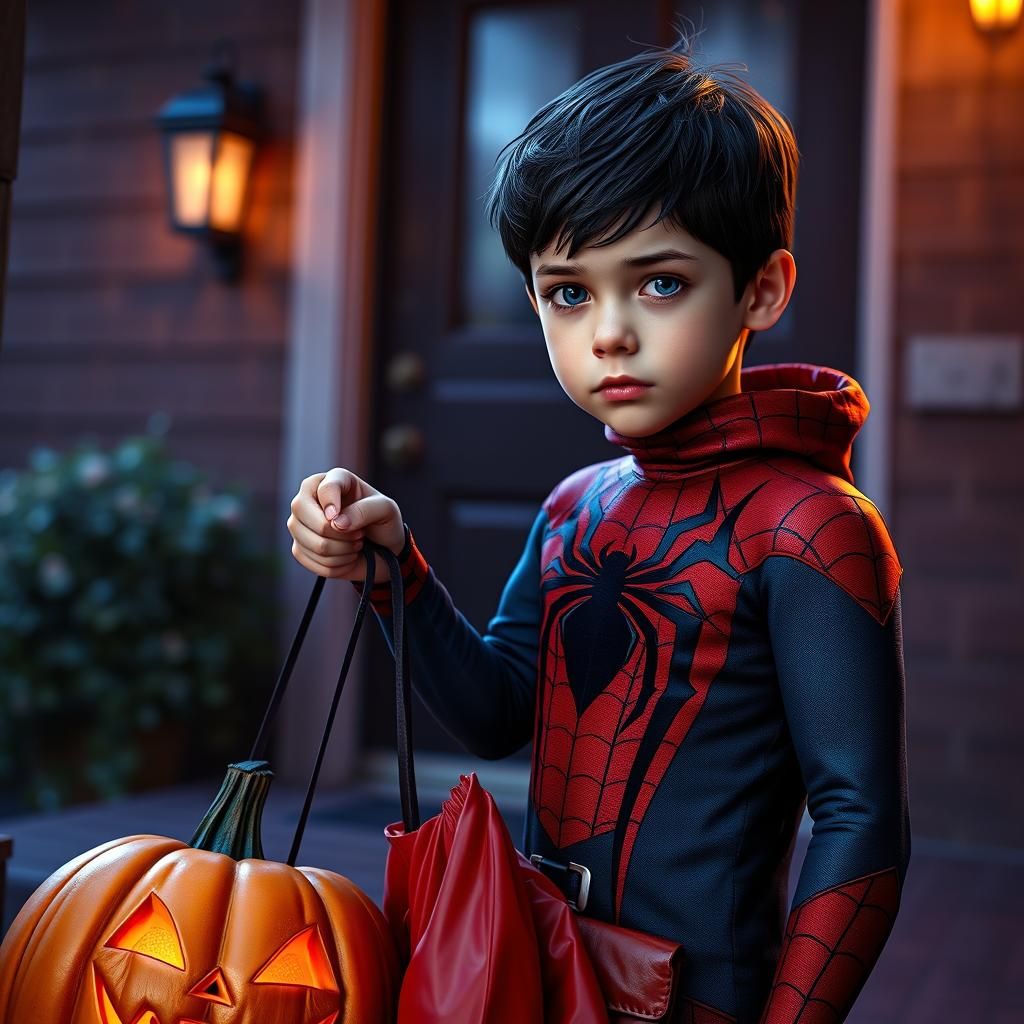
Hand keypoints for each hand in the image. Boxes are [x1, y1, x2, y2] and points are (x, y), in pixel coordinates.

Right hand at [287, 468, 405, 582]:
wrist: (383, 550)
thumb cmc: (383, 522)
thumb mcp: (385, 509)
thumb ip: (364, 510)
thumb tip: (336, 523)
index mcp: (332, 480)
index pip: (324, 487)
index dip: (333, 504)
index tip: (346, 521)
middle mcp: (309, 498)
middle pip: (302, 510)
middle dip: (338, 533)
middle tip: (359, 535)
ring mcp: (299, 524)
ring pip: (314, 543)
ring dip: (343, 551)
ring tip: (356, 545)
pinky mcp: (299, 549)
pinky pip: (314, 563)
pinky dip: (337, 565)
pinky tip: (346, 557)